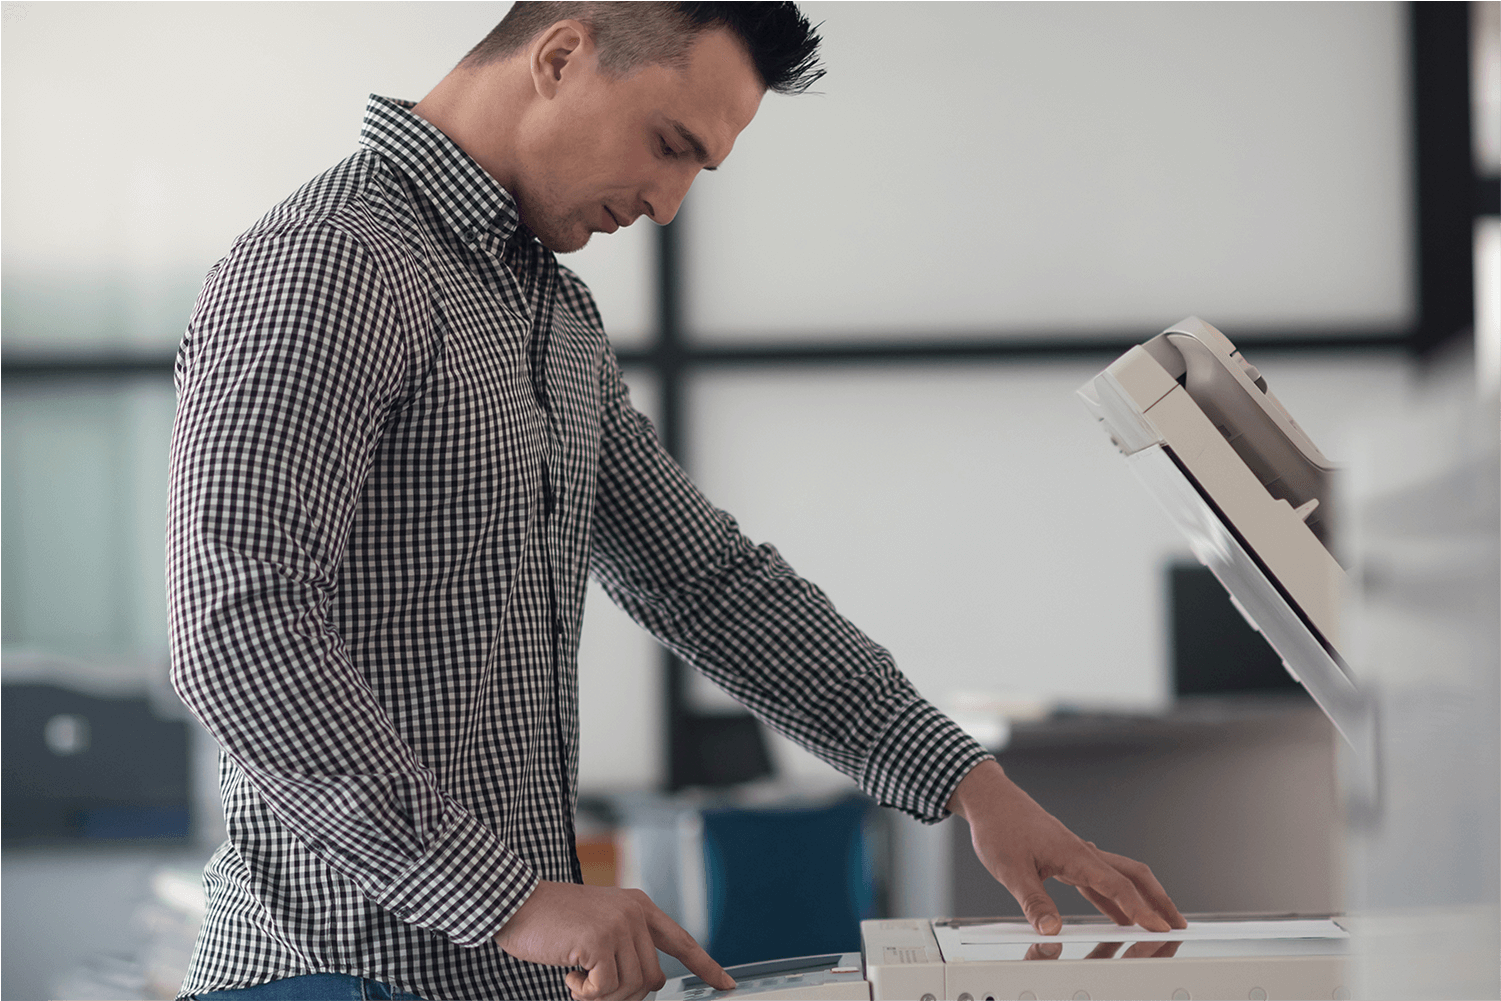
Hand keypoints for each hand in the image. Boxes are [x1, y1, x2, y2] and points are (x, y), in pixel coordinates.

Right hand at [494, 881, 736, 1000]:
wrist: (516, 903)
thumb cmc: (553, 922)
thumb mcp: (600, 926)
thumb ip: (626, 947)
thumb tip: (647, 987)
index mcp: (640, 906)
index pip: (682, 941)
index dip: (706, 966)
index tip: (727, 985)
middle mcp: (635, 913)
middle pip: (653, 980)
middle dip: (625, 995)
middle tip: (593, 987)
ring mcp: (619, 925)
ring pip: (631, 987)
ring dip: (601, 995)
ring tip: (577, 975)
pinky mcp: (600, 941)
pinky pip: (605, 989)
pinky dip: (584, 993)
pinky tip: (568, 973)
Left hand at [947, 760, 1185, 935]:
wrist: (990, 799)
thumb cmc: (999, 827)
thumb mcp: (1011, 870)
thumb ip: (1033, 902)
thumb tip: (1052, 929)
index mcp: (1075, 854)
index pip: (1117, 886)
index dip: (1141, 909)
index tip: (1160, 929)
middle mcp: (1082, 852)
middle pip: (1133, 875)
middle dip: (1158, 899)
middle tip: (1177, 924)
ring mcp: (1076, 854)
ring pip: (1119, 876)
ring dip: (1141, 898)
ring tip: (1157, 922)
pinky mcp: (1067, 857)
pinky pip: (1099, 880)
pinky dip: (1114, 898)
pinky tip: (1117, 916)